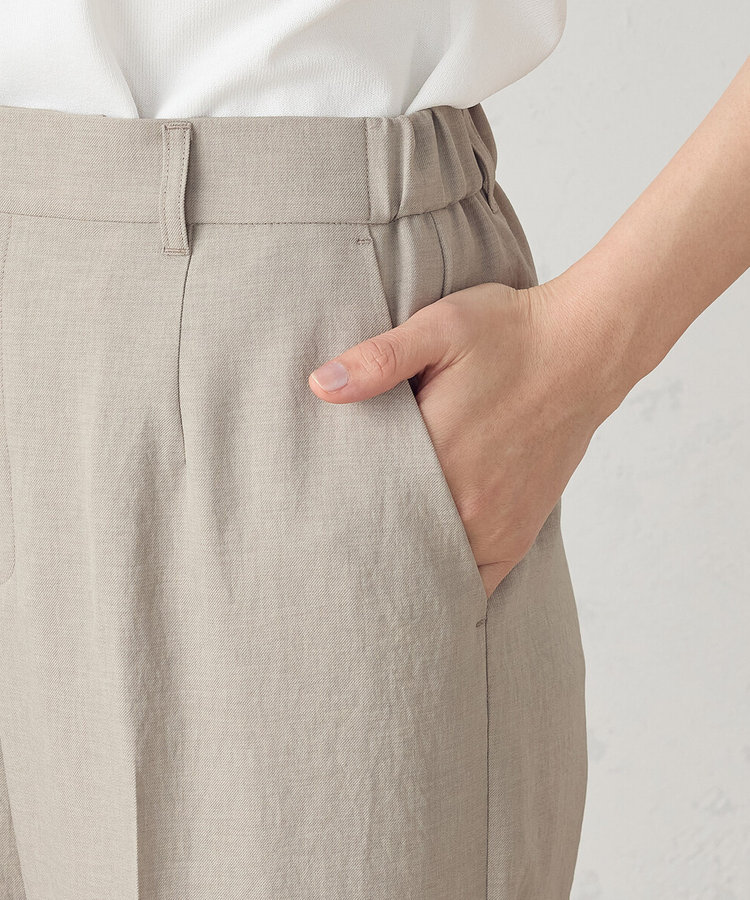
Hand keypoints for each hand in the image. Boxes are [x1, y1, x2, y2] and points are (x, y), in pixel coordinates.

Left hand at [308, 277, 617, 597]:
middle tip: (335, 541)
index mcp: (438, 456)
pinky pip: (476, 579)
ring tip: (376, 559)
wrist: (584, 351)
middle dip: (366, 544)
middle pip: (397, 545)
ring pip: (433, 568)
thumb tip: (321, 385)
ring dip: (406, 564)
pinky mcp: (518, 534)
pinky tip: (427, 568)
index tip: (319, 512)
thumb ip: (380, 359)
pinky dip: (449, 579)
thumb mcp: (440, 326)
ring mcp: (496, 527)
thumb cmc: (511, 334)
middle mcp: (467, 505)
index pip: (366, 507)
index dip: (338, 513)